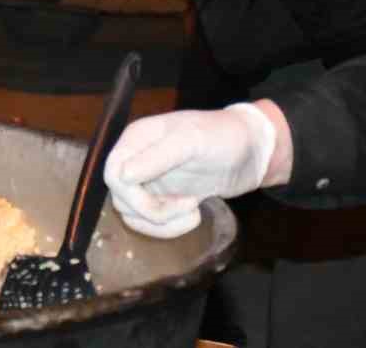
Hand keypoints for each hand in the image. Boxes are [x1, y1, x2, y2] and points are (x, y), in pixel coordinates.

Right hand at [102, 103, 276, 238]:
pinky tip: (195, 214)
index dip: (130, 194)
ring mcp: (150, 180)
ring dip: (162, 223)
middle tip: (188, 206)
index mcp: (137, 140)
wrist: (253, 151)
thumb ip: (157, 156)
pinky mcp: (164, 198)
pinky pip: (150, 222)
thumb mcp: (192, 141)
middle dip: (152, 210)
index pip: (112, 173)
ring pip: (133, 214)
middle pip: (121, 197)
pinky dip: (170, 227)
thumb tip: (122, 175)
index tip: (163, 203)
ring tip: (193, 211)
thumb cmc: (223, 137)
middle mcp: (137, 160)